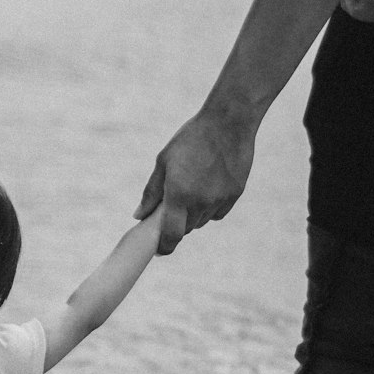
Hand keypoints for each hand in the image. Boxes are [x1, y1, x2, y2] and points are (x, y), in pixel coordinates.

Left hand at [134, 111, 254, 254]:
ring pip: (202, 221)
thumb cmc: (190, 139)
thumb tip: (139, 215)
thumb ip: (152, 193)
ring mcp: (220, 200)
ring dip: (193, 215)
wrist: (229, 122)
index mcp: (179, 194)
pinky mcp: (234, 195)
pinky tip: (208, 187)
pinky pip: (217, 212)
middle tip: (173, 205)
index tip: (159, 250)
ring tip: (192, 188)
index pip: (171, 234)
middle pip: (186, 228)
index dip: (164, 247)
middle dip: (177, 223)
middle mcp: (201, 202)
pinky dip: (210, 207)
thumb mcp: (164, 162)